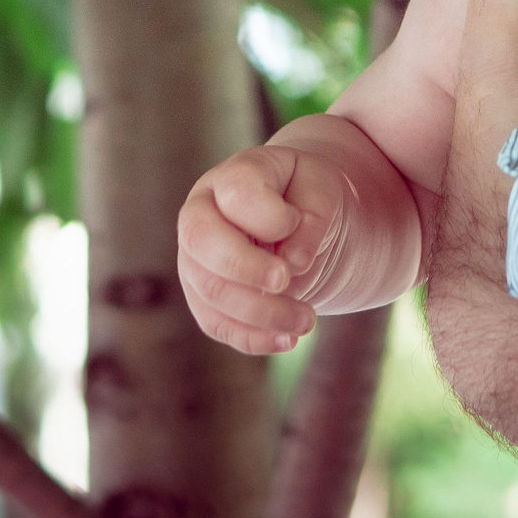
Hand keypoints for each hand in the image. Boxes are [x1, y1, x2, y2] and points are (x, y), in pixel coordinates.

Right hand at [176, 143, 359, 354]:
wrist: (295, 220)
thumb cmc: (306, 198)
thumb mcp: (322, 190)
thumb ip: (313, 216)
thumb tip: (294, 261)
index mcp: (230, 177)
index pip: (236, 193)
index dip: (269, 216)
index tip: (296, 223)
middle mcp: (201, 215)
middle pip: (202, 241)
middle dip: (244, 267)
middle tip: (285, 280)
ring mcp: (195, 259)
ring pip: (210, 290)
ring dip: (260, 312)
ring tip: (307, 320)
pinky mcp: (204, 298)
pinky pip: (216, 324)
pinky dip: (252, 338)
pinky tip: (287, 340)